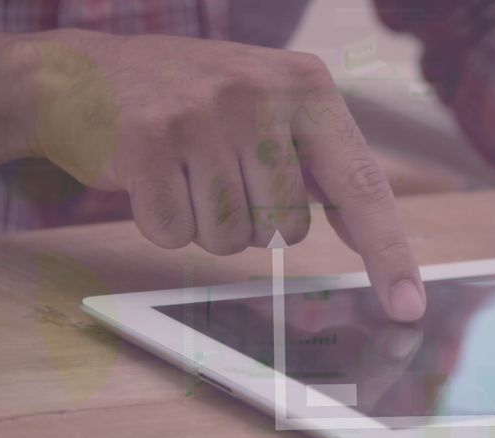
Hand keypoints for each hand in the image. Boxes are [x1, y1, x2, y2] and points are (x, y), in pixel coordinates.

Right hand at [23, 30, 424, 321]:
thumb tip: (367, 235)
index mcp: (305, 87)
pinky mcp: (148, 142)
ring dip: (205, 223)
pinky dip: (163, 222)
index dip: (388, 253)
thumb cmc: (192, 99)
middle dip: (251, 221)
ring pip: (231, 239)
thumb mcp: (268, 105)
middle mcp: (260, 95)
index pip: (362, 185)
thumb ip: (318, 162)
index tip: (409, 307)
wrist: (85, 72)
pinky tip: (150, 176)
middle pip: (285, 230)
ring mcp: (201, 115)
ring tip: (183, 171)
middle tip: (217, 171)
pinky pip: (175, 233)